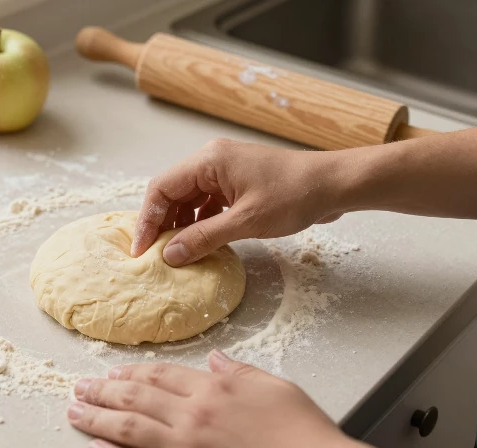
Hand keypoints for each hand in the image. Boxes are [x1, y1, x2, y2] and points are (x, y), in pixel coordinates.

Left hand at [68, 350, 429, 447]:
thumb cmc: (302, 433)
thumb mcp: (274, 387)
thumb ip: (239, 372)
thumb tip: (215, 360)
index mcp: (213, 389)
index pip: (161, 375)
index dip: (133, 372)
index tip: (114, 372)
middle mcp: (193, 416)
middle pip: (136, 398)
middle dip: (103, 391)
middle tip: (81, 387)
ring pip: (128, 429)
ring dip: (96, 419)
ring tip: (75, 412)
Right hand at [132, 138, 347, 266]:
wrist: (335, 185)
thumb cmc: (295, 195)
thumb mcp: (246, 222)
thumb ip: (204, 238)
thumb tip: (171, 256)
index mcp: (209, 161)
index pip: (161, 189)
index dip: (147, 221)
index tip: (141, 250)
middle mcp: (213, 161)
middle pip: (172, 193)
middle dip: (162, 224)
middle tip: (155, 256)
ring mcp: (226, 171)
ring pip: (190, 199)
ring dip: (181, 225)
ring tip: (176, 254)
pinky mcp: (238, 183)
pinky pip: (208, 202)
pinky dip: (200, 222)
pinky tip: (201, 243)